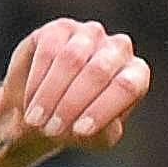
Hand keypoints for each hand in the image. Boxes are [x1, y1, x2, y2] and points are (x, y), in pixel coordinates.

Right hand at [0, 18, 150, 151]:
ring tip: (36, 120)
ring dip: (51, 93)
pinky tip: (30, 100)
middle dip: (71, 104)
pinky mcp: (61, 28)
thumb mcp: (96, 137)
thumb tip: (90, 127)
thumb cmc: (79, 124)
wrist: (47, 110)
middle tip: (51, 129)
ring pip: (72, 58)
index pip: (126, 87)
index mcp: (137, 74)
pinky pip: (49, 50)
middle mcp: (119, 49)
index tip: (78, 132)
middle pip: (98, 72)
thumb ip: (102, 133)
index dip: (101, 110)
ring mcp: (91, 34)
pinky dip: (37, 79)